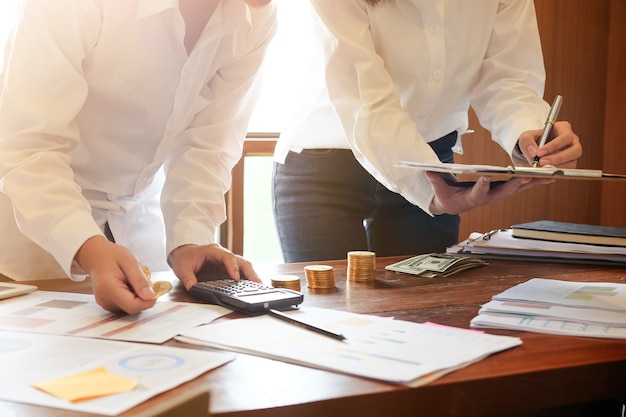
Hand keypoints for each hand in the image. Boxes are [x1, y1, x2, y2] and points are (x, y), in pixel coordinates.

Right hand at [75, 236, 155, 313]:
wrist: (95, 256)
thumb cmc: (111, 255)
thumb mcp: (130, 261)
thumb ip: (140, 280)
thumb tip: (150, 296)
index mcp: (109, 288)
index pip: (133, 306)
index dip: (147, 301)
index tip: (154, 289)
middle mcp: (105, 300)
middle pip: (133, 308)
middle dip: (143, 297)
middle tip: (143, 280)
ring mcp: (105, 304)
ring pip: (130, 307)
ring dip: (138, 297)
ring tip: (133, 281)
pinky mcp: (108, 304)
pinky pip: (126, 305)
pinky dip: (132, 297)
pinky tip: (129, 285)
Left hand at [167, 243, 259, 289]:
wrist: (184, 253)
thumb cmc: (184, 257)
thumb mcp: (182, 268)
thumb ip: (188, 278)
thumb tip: (192, 288)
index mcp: (214, 251)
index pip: (227, 257)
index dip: (233, 267)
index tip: (236, 278)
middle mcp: (224, 256)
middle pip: (241, 261)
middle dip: (250, 273)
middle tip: (257, 284)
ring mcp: (228, 263)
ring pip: (244, 267)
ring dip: (252, 277)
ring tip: (260, 288)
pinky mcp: (228, 270)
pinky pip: (241, 274)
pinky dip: (248, 280)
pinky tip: (254, 289)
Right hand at [426, 171, 541, 214]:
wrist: (453, 206)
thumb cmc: (447, 197)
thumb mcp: (439, 190)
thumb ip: (435, 180)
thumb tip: (427, 170)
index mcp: (472, 198)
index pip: (478, 192)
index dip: (482, 186)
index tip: (487, 177)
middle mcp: (488, 198)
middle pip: (504, 191)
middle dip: (516, 183)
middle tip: (528, 176)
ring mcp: (497, 195)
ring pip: (517, 189)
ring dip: (531, 182)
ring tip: (547, 175)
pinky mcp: (503, 191)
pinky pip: (520, 186)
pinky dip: (533, 181)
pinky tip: (546, 176)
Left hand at [518, 121, 580, 167]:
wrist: (534, 149)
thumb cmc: (534, 139)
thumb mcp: (526, 136)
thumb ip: (527, 142)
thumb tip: (533, 153)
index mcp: (564, 128)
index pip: (565, 136)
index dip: (554, 145)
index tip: (539, 153)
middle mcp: (572, 140)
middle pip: (575, 150)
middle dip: (558, 158)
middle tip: (542, 162)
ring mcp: (572, 153)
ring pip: (572, 162)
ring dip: (557, 167)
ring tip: (542, 168)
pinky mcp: (569, 164)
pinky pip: (567, 170)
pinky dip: (556, 173)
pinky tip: (545, 173)